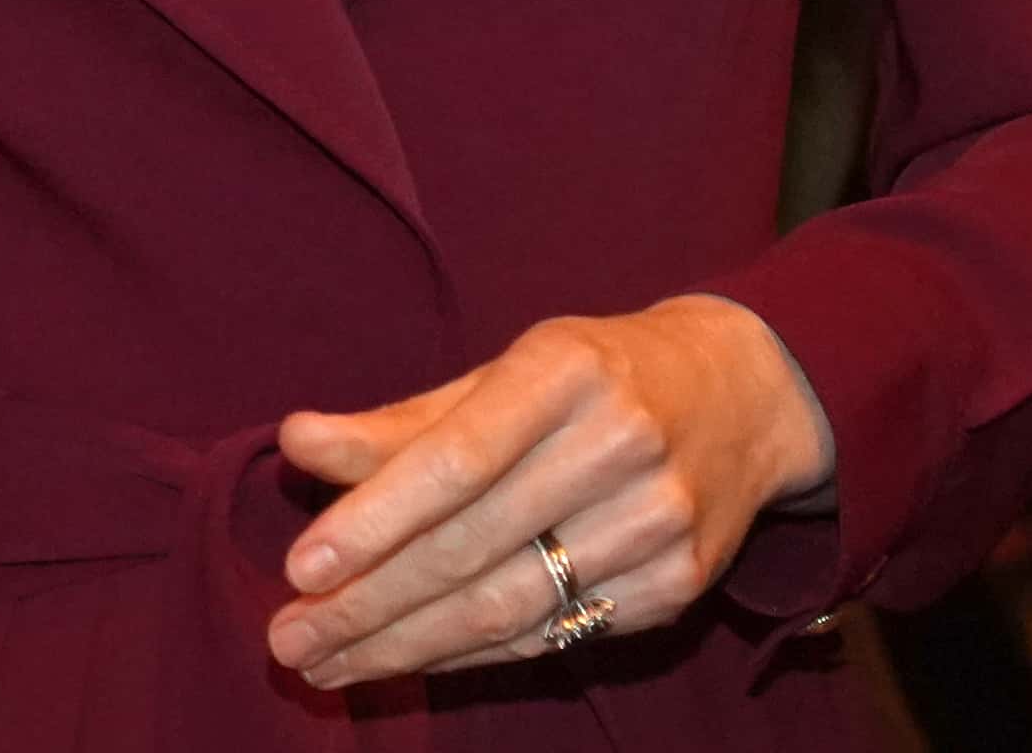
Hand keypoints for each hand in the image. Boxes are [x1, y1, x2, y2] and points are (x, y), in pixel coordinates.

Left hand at [266, 297, 833, 690]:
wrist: (741, 395)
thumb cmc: (592, 375)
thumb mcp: (505, 370)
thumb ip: (402, 421)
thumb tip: (295, 442)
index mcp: (566, 370)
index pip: (457, 458)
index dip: (375, 517)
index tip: (299, 566)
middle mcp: (618, 446)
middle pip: (473, 547)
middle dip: (369, 603)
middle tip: (289, 639)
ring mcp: (656, 525)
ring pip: (507, 607)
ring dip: (405, 646)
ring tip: (326, 662)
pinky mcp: (675, 589)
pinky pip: (550, 637)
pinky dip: (468, 657)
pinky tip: (408, 662)